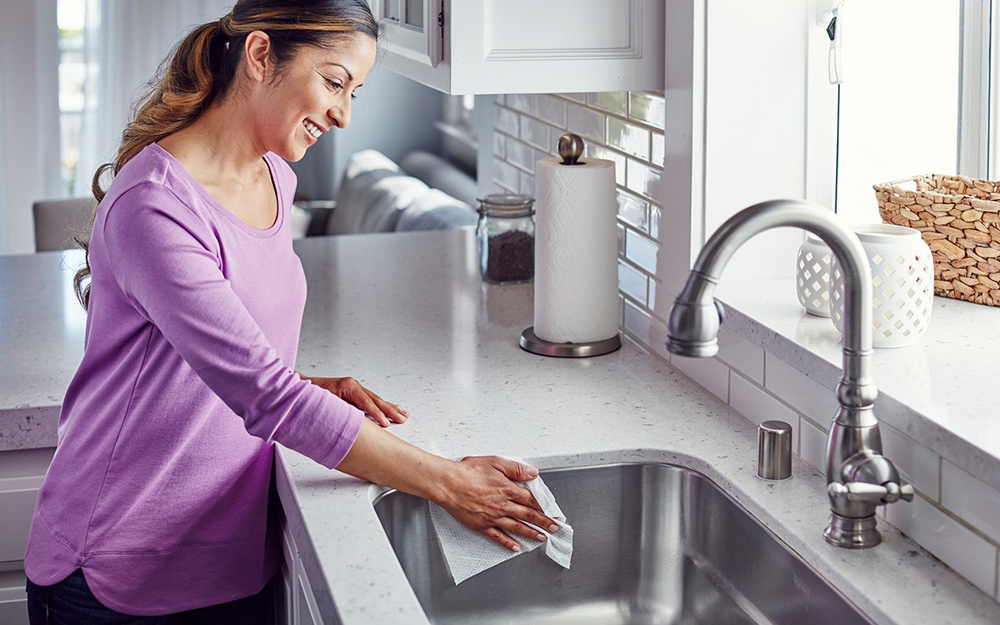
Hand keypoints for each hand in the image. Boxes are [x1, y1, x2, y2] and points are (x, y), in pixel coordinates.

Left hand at [303, 375, 408, 427]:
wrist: (300, 386)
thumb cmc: (309, 395)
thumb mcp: (323, 402)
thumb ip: (337, 409)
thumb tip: (348, 418)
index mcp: (348, 386)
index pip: (366, 402)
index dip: (377, 413)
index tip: (386, 423)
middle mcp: (353, 386)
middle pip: (376, 400)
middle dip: (390, 410)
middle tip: (402, 419)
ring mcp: (355, 389)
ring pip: (377, 400)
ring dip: (391, 408)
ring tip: (404, 415)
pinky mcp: (354, 394)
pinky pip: (372, 401)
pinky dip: (384, 406)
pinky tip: (393, 408)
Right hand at [437, 456, 558, 551]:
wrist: (447, 483)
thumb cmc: (467, 471)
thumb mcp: (495, 462)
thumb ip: (516, 469)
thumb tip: (533, 473)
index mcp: (507, 489)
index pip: (531, 500)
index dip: (543, 507)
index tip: (552, 512)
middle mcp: (502, 505)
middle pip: (528, 515)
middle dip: (543, 523)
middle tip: (554, 528)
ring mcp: (492, 517)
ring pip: (516, 527)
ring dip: (531, 533)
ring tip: (541, 538)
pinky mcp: (481, 525)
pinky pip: (498, 537)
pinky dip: (508, 543)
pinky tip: (515, 547)